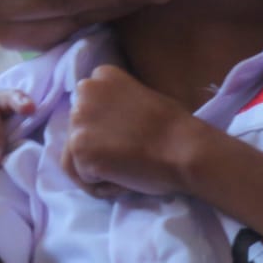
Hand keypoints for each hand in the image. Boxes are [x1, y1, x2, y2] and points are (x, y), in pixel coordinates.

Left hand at [61, 65, 211, 197]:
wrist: (186, 150)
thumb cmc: (176, 129)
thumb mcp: (142, 99)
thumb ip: (116, 104)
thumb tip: (102, 123)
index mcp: (101, 77)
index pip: (86, 110)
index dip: (106, 132)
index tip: (130, 139)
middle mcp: (85, 91)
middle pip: (78, 132)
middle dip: (99, 150)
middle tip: (130, 158)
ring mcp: (78, 119)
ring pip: (76, 156)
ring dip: (98, 170)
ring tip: (129, 171)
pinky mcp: (79, 147)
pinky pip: (81, 176)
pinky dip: (100, 185)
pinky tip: (125, 181)